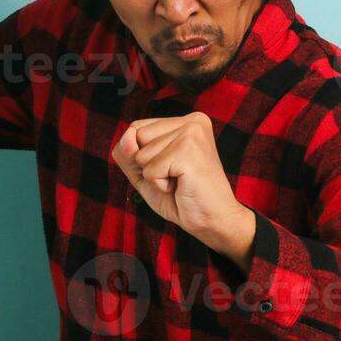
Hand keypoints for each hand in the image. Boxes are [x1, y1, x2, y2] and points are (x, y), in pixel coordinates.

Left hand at [112, 112, 251, 253]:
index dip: (142, 156)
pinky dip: (160, 185)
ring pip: (142, 155)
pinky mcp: (188, 151)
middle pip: (136, 136)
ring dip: (155, 177)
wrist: (213, 220)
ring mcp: (192, 134)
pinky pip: (150, 171)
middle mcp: (192, 121)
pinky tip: (183, 186)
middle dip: (147, 164)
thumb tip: (127, 136)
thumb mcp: (145, 172)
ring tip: (181, 181)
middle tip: (176, 176)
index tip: (171, 168)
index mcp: (186, 120)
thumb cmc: (182, 197)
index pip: (137, 127)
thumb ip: (128, 153)